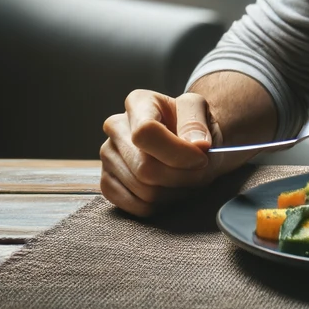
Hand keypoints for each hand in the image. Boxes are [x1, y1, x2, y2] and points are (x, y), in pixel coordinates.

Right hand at [100, 89, 226, 216]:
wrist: (187, 143)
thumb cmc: (192, 126)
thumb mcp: (200, 111)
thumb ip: (197, 123)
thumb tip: (197, 144)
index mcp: (138, 102)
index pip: (146, 132)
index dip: (177, 151)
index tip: (202, 158)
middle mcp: (116, 127)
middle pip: (145, 168)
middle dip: (181, 176)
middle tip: (200, 172)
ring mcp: (108, 157)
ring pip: (144, 191)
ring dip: (175, 191)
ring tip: (188, 179)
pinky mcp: (107, 183)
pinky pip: (137, 206)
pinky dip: (162, 204)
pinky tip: (171, 189)